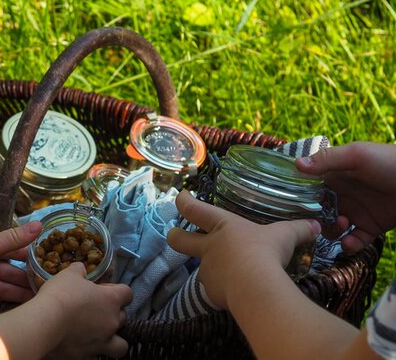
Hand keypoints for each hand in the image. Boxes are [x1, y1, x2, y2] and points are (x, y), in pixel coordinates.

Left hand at [0, 221, 41, 318]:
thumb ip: (14, 237)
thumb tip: (39, 224)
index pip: (15, 255)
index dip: (30, 260)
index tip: (50, 264)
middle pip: (10, 276)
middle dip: (27, 281)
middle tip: (47, 288)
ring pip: (1, 293)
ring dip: (16, 298)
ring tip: (36, 304)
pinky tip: (7, 322)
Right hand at [39, 263, 132, 359]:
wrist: (45, 322)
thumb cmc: (61, 294)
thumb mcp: (70, 274)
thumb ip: (80, 271)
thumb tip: (82, 269)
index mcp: (111, 300)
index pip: (127, 293)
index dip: (117, 291)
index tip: (104, 291)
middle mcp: (112, 322)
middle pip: (123, 317)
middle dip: (113, 313)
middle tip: (95, 310)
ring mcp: (102, 341)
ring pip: (121, 345)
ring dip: (114, 339)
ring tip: (101, 335)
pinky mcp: (88, 356)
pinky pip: (97, 356)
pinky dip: (92, 351)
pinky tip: (82, 346)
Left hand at [167, 190, 318, 308]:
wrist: (256, 287)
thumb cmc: (266, 252)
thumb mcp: (285, 236)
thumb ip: (298, 229)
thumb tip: (315, 225)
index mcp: (222, 226)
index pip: (194, 209)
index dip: (183, 201)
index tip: (180, 196)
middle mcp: (209, 247)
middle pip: (178, 240)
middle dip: (174, 236)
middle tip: (173, 234)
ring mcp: (208, 270)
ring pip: (200, 267)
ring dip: (210, 267)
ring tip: (228, 272)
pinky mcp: (212, 292)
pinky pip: (216, 289)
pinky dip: (224, 289)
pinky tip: (238, 291)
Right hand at [296, 142, 395, 254]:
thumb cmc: (391, 162)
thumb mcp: (358, 154)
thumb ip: (328, 159)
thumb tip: (297, 164)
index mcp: (336, 174)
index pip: (310, 187)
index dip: (300, 197)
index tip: (293, 207)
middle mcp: (343, 193)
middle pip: (318, 210)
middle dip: (314, 219)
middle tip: (318, 221)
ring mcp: (357, 211)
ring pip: (333, 227)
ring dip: (331, 231)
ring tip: (342, 227)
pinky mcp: (372, 227)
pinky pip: (355, 241)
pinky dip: (349, 246)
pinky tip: (350, 243)